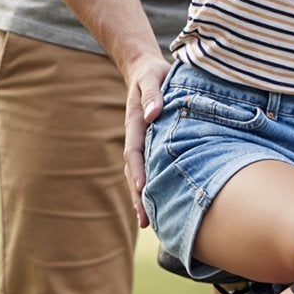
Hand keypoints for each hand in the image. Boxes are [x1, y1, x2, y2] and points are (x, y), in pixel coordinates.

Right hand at [121, 53, 168, 225]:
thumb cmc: (153, 73)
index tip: (143, 188)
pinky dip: (152, 188)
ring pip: (141, 174)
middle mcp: (137, 137)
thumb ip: (153, 93)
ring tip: (148, 223)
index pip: (135, 151)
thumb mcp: (153, 77)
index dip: (139, 171)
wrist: (148, 70)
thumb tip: (155, 113)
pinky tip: (158, 206)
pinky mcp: (152, 145)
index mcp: (137, 123)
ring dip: (142, 198)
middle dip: (138, 196)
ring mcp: (143, 143)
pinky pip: (150, 169)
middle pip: (135, 171)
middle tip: (145, 220)